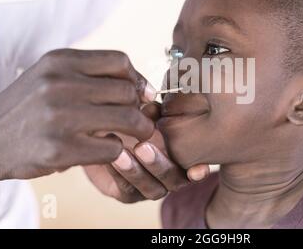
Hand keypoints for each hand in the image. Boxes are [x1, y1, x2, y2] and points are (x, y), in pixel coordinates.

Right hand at [0, 49, 155, 189]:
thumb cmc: (27, 109)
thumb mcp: (50, 76)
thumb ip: (90, 75)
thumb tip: (143, 87)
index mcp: (59, 61)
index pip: (120, 61)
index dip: (136, 79)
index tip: (139, 94)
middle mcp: (59, 83)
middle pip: (128, 90)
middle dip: (139, 107)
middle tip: (137, 119)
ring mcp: (60, 116)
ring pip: (128, 118)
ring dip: (139, 129)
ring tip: (136, 135)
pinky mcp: (60, 149)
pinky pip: (113, 148)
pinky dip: (116, 151)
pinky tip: (105, 149)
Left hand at [84, 103, 209, 202]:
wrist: (103, 133)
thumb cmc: (133, 119)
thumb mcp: (143, 111)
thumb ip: (153, 112)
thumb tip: (153, 107)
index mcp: (182, 157)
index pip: (197, 168)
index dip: (199, 171)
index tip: (198, 168)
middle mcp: (171, 175)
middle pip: (174, 180)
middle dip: (158, 164)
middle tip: (141, 146)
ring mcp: (151, 187)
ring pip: (152, 188)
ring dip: (136, 171)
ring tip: (121, 153)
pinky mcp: (128, 195)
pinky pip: (126, 190)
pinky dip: (119, 174)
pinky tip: (110, 157)